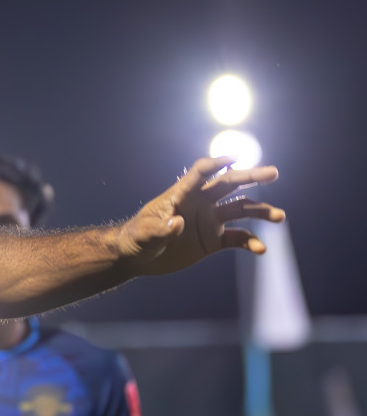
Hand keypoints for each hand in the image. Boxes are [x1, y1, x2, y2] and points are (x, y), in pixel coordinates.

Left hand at [115, 156, 283, 274]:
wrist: (137, 258)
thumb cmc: (136, 239)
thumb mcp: (144, 234)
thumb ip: (160, 229)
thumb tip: (178, 224)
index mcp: (182, 194)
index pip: (201, 172)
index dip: (216, 163)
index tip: (235, 158)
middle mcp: (200, 203)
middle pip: (229, 184)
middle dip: (251, 177)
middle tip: (274, 172)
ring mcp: (209, 220)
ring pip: (241, 209)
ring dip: (260, 211)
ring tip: (279, 216)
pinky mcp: (213, 240)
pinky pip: (238, 238)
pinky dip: (251, 242)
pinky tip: (260, 249)